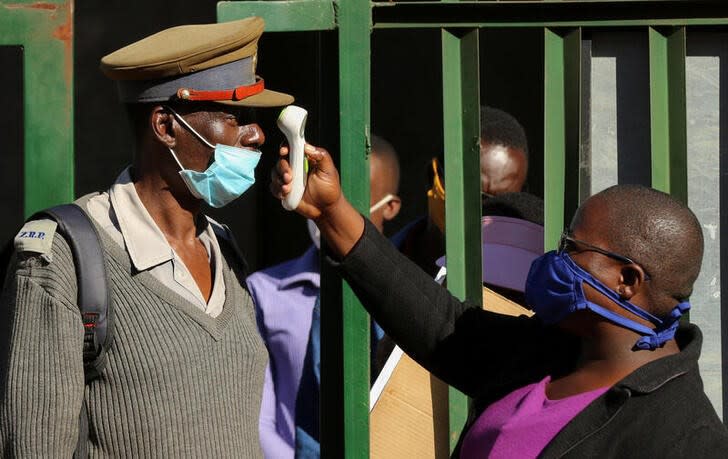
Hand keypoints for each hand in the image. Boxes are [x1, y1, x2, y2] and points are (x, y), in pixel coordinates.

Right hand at [270, 142, 363, 256]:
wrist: (326, 209)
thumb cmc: (330, 188)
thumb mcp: (329, 170)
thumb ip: (321, 155)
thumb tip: (307, 147)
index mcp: (304, 159)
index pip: (291, 149)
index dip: (285, 148)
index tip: (284, 152)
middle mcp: (295, 167)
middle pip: (281, 161)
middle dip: (282, 168)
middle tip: (289, 176)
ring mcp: (289, 179)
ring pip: (274, 174)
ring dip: (279, 180)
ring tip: (288, 188)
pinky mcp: (285, 191)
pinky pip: (274, 187)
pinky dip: (277, 190)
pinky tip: (286, 193)